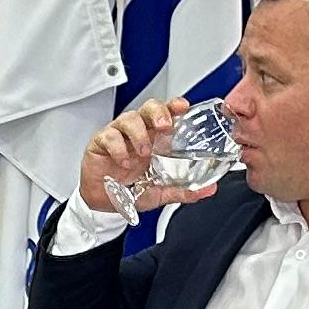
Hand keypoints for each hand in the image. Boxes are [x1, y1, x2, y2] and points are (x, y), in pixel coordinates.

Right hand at [76, 98, 190, 214]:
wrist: (104, 202)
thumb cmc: (130, 189)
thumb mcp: (160, 192)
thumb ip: (183, 190)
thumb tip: (207, 190)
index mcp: (155, 138)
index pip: (166, 114)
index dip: (174, 106)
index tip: (183, 107)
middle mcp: (138, 132)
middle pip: (148, 108)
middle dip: (158, 112)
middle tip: (164, 126)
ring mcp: (119, 135)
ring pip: (129, 118)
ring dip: (139, 133)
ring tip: (143, 152)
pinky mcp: (100, 142)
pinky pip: (109, 136)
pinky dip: (118, 148)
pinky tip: (124, 162)